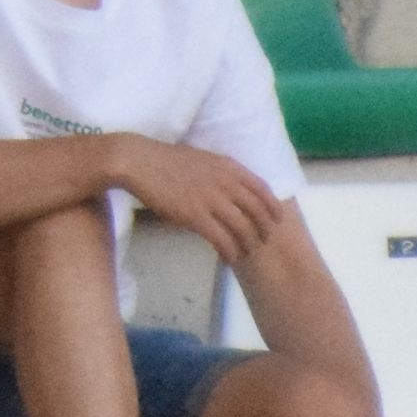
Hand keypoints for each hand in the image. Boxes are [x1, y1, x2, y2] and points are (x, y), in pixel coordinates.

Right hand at [124, 139, 285, 263]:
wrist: (140, 161)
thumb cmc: (165, 160)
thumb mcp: (202, 159)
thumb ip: (220, 173)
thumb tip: (230, 189)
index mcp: (228, 167)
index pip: (261, 188)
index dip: (273, 206)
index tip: (277, 218)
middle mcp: (225, 183)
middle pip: (256, 211)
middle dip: (264, 228)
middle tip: (264, 240)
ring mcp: (211, 200)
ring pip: (242, 228)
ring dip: (248, 243)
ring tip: (247, 252)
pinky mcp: (195, 216)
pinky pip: (221, 239)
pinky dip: (229, 251)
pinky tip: (229, 258)